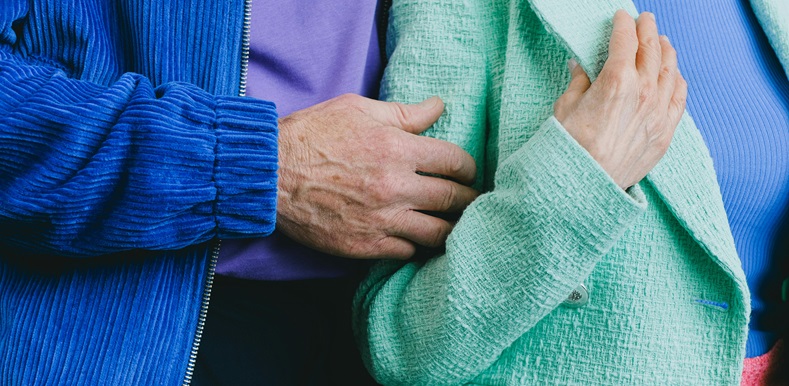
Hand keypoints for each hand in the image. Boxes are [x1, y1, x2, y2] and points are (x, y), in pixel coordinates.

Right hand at [276, 94, 478, 258]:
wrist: (268, 173)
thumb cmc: (310, 135)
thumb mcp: (357, 109)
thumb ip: (404, 113)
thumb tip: (439, 106)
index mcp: (398, 148)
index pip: (456, 162)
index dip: (468, 168)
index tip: (467, 172)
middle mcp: (396, 186)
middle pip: (454, 199)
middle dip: (468, 199)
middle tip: (470, 200)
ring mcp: (382, 219)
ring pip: (437, 233)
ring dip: (449, 228)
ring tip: (453, 225)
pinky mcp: (365, 245)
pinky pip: (407, 252)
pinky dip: (414, 245)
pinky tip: (413, 237)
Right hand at [554, 10, 686, 188]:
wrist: (586, 184)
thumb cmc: (570, 148)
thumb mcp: (565, 107)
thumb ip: (578, 83)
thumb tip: (580, 68)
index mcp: (617, 80)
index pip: (625, 40)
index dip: (623, 24)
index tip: (621, 17)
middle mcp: (644, 91)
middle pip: (652, 49)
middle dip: (647, 30)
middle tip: (644, 20)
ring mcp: (659, 112)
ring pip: (670, 70)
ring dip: (666, 51)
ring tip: (662, 41)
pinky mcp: (666, 132)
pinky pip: (680, 97)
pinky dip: (678, 80)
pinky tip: (674, 74)